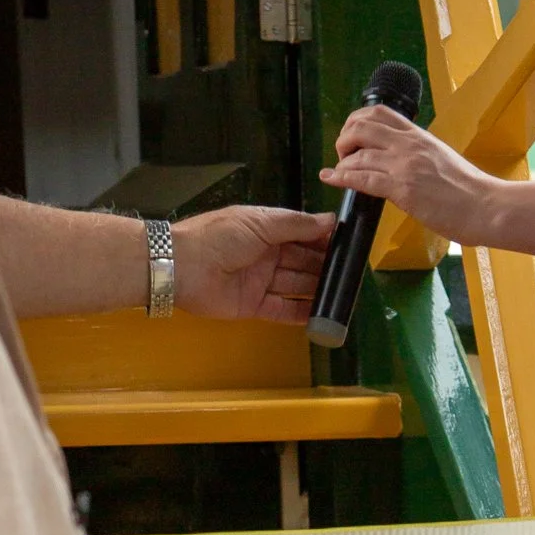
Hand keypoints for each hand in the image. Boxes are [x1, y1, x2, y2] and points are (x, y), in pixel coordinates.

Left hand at [173, 205, 334, 323]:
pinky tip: (322, 314)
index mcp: (266, 229)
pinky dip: (302, 313)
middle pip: (302, 261)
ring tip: (343, 293)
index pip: (302, 235)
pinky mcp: (254, 306)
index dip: (323, 240)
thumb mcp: (261, 222)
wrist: (183, 267)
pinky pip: (283, 310)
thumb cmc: (220, 236)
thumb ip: (297, 224)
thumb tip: (330, 220)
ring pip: (296, 285)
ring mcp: (260, 281)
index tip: (348, 245)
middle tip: (351, 273)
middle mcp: (265, 255)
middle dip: (325, 266)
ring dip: (318, 289)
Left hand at [320, 106, 501, 244]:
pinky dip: (343, 177)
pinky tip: (333, 179)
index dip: (357, 120)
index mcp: (419, 136)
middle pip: (361, 125)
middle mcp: (409, 145)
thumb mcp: (442, 160)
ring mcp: (405, 165)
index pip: (379, 112)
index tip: (353, 136)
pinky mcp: (403, 189)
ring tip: (339, 171)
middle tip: (343, 153)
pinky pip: (363, 178)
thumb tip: (404, 163)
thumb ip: (420, 155)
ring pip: (358, 152)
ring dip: (342, 161)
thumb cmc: (471, 190)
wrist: (487, 206)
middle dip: (344, 138)